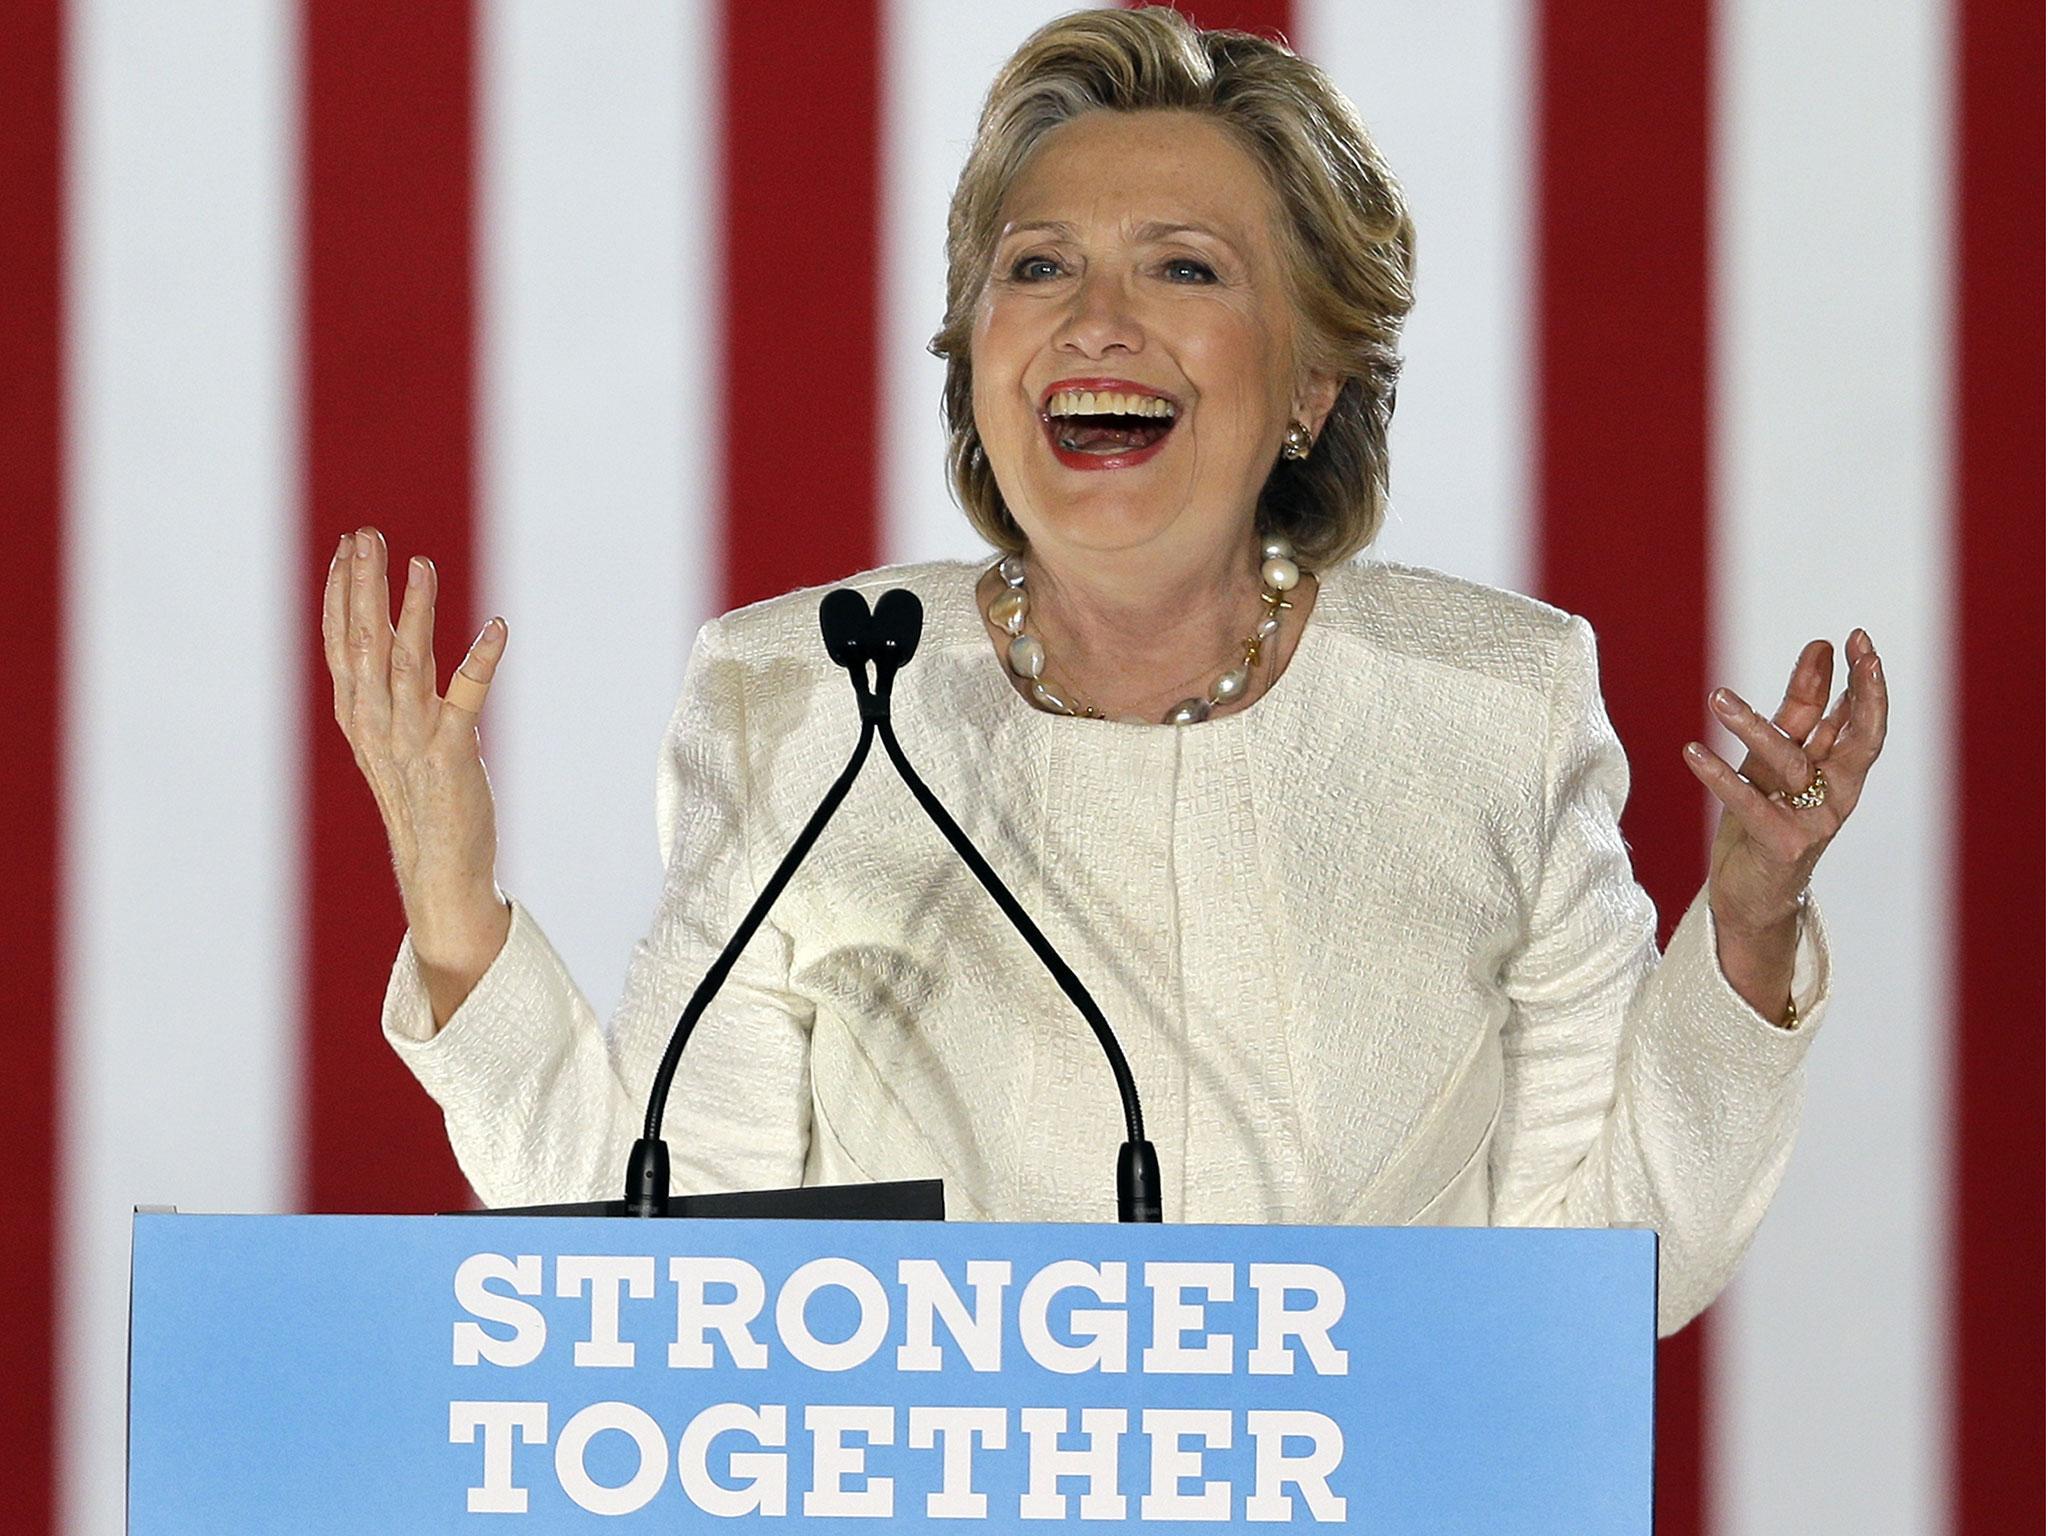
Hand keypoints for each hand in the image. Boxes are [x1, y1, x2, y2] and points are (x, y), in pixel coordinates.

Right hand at [322, 526, 512, 1025]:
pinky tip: (497, 626)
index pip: (339, 644)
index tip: (343, 547)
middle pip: (363, 643)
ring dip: (415, 609)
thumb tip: (383, 635)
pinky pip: (467, 698)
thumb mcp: (389, 739)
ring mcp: (412, 739)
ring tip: (419, 562)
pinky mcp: (453, 753)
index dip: (339, 594)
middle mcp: (376, 724)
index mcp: (356, 718)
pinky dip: (481, 660)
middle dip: (363, 585)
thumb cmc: (421, 797)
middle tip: (368, 534)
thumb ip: (383, 690)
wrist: (438, 868)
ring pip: (406, 662)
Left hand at [1683, 630, 1887, 1018]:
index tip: (1855, 638)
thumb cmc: (1765, 818)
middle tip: (1847, 648)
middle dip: (1857, 691)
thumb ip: (1800, 710)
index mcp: (1841, 772)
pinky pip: (1748, 804)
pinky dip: (1718, 777)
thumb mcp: (1777, 758)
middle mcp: (1837, 794)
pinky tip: (1692, 752)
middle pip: (1856, 738)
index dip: (1864, 681)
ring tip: (1716, 696)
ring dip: (1752, 726)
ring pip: (1787, 763)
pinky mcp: (1782, 845)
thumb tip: (1819, 651)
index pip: (1864, 721)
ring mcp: (1815, 821)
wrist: (1748, 894)